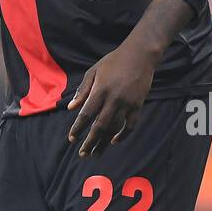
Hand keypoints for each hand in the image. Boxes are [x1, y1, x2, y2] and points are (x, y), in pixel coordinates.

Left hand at [66, 37, 155, 157]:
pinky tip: (114, 141)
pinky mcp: (138, 106)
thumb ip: (83, 90)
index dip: (78, 128)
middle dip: (90, 142)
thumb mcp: (94, 71)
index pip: (86, 114)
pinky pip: (130, 126)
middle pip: (99, 126)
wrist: (140, 56)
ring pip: (114, 129)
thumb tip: (71, 108)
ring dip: (104, 143)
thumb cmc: (113, 62)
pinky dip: (122, 136)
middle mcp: (113, 99)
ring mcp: (127, 104)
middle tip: (82, 154)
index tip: (71, 139)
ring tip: (96, 154)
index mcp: (100, 90)